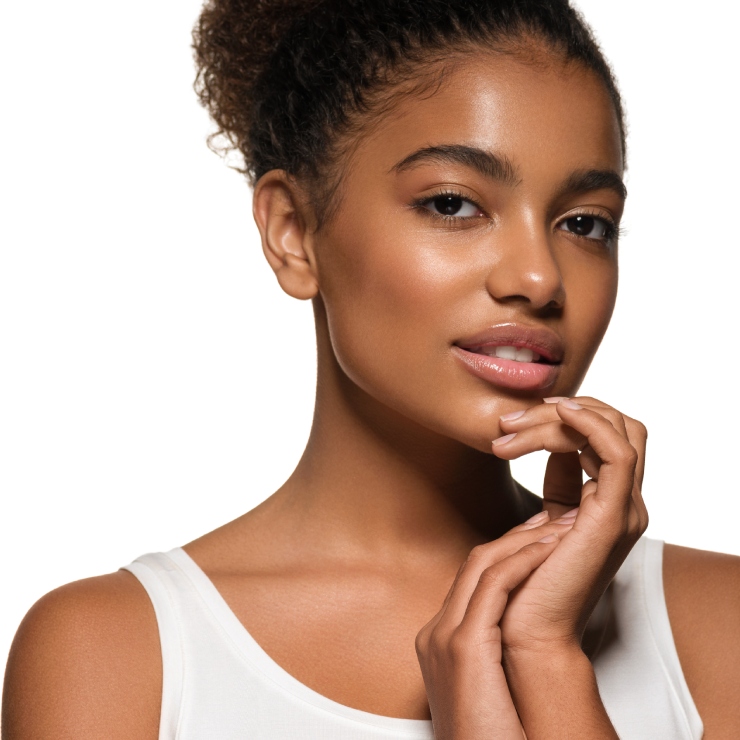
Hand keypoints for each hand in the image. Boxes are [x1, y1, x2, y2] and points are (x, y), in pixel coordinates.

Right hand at [415, 514, 573, 738]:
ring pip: (482, 566)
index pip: (471, 580)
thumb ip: (495, 655)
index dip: (508, 551)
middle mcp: (434, 633)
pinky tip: (552, 549)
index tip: (539, 535)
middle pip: (474, 564)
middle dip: (517, 535)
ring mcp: (443, 638)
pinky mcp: (462, 649)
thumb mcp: (490, 692)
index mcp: (438, 642)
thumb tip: (523, 629)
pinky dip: (525, 561)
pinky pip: (495, 587)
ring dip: (526, 540)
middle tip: (553, 517)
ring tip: (562, 525)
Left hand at [493, 396, 647, 656]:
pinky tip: (557, 414)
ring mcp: (624, 510)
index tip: (514, 421)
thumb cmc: (527, 581)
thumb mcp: (545, 521)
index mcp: (611, 503)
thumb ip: (556, 485)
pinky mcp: (611, 517)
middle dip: (562, 411)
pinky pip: (617, 452)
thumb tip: (546, 444)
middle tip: (509, 421)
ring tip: (512, 427)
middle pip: (616, 425)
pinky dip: (590, 423)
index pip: (605, 435)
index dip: (564, 417)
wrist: (527, 632)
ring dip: (561, 417)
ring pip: (615, 430)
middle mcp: (625, 504)